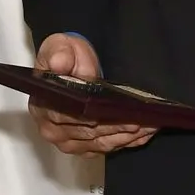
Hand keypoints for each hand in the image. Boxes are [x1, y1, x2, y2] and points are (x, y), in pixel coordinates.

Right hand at [28, 33, 157, 156]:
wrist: (72, 65)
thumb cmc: (66, 58)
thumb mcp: (59, 47)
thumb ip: (59, 54)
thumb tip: (58, 63)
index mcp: (45, 106)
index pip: (69, 116)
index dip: (93, 116)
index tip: (115, 111)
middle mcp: (54, 128)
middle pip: (89, 133)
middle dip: (117, 127)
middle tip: (141, 120)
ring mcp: (69, 141)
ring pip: (101, 143)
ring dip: (126, 136)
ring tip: (149, 126)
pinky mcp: (84, 147)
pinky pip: (107, 147)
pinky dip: (128, 142)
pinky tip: (144, 134)